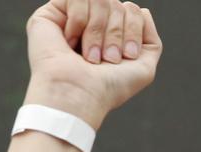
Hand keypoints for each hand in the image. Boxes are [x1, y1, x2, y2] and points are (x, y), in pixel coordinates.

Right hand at [24, 0, 161, 128]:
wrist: (79, 94)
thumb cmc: (109, 86)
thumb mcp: (143, 66)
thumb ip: (150, 39)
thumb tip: (143, 10)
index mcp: (111, 35)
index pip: (132, 10)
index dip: (134, 30)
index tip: (128, 56)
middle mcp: (92, 25)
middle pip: (116, 3)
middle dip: (116, 32)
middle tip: (107, 59)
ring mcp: (71, 19)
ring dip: (98, 30)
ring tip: (90, 56)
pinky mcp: (50, 14)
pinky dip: (79, 21)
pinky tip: (70, 43)